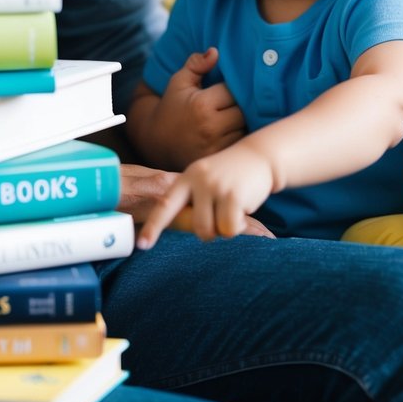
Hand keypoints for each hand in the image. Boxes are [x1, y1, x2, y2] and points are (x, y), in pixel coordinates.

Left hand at [119, 164, 274, 238]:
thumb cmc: (230, 175)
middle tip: (220, 217)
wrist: (260, 157)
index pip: (165, 205)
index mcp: (186, 178)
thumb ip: (192, 199)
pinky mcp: (234, 195)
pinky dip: (238, 226)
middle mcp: (198, 181)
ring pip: (212, 230)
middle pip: (195, 226)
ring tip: (233, 211)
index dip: (153, 227)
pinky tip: (243, 210)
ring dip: (225, 228)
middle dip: (209, 231)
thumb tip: (180, 228)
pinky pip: (229, 227)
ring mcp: (216, 186)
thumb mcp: (205, 179)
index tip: (142, 245)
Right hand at [158, 48, 245, 165]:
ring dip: (243, 124)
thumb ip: (196, 64)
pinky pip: (239, 145)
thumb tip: (215, 51)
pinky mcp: (218, 158)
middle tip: (232, 105)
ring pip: (245, 129)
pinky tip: (231, 133)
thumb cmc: (171, 107)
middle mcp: (210, 127)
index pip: (233, 91)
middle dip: (241, 106)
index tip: (227, 90)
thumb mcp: (179, 82)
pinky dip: (239, 139)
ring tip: (233, 119)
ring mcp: (215, 146)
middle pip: (244, 111)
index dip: (233, 89)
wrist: (156, 142)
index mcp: (202, 104)